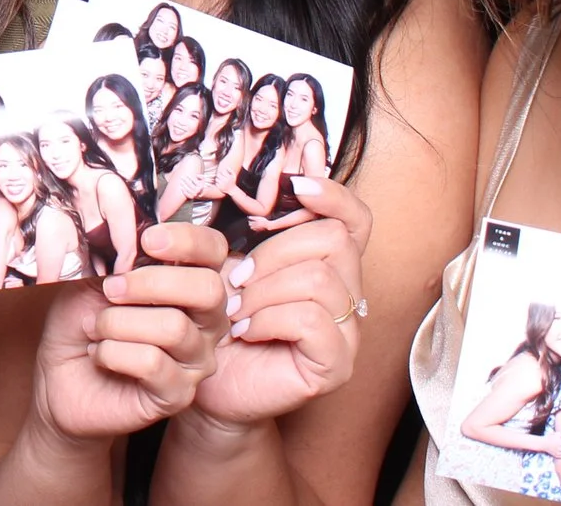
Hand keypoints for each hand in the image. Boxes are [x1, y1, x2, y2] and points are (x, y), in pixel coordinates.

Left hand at [23, 221, 230, 445]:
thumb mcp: (91, 277)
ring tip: (95, 327)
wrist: (59, 378)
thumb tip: (130, 237)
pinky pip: (153, 363)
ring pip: (174, 328)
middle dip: (152, 282)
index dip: (188, 240)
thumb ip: (118, 257)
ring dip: (119, 322)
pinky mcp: (178, 394)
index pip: (215, 250)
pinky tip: (97, 353)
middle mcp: (204, 321)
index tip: (147, 239)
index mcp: (188, 282)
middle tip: (111, 288)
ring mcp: (196, 360)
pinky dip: (114, 353)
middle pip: (208, 289)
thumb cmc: (80, 322)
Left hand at [190, 174, 370, 427]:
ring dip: (264, 291)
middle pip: (334, 241)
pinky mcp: (336, 363)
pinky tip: (246, 332)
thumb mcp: (224, 260)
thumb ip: (240, 224)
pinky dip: (269, 319)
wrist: (205, 378)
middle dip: (274, 253)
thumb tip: (238, 181)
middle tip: (235, 281)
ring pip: (320, 280)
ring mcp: (347, 331)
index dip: (335, 196)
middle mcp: (347, 294)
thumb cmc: (216, 317)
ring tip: (235, 312)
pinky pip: (312, 320)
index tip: (296, 186)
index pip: (355, 220)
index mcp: (326, 264)